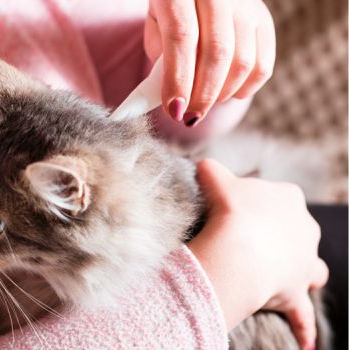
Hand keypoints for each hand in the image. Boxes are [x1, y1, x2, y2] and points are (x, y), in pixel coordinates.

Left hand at [145, 0, 275, 125]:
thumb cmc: (170, 14)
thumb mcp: (155, 28)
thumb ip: (161, 59)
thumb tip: (174, 102)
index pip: (182, 36)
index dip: (178, 78)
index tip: (174, 110)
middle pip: (217, 51)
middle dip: (203, 95)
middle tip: (189, 117)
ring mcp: (246, 4)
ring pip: (243, 61)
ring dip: (222, 94)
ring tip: (204, 103)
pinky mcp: (264, 19)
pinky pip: (263, 65)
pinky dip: (245, 89)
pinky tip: (227, 93)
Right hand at [188, 160, 327, 349]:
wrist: (238, 248)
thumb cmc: (229, 210)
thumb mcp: (215, 178)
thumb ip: (211, 169)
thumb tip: (202, 166)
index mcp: (288, 198)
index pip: (276, 197)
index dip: (254, 204)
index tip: (235, 210)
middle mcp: (304, 229)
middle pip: (294, 231)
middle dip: (279, 235)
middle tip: (250, 241)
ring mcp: (303, 261)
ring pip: (310, 267)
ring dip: (301, 271)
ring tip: (285, 277)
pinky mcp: (296, 292)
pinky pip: (303, 314)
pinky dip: (303, 327)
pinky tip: (305, 343)